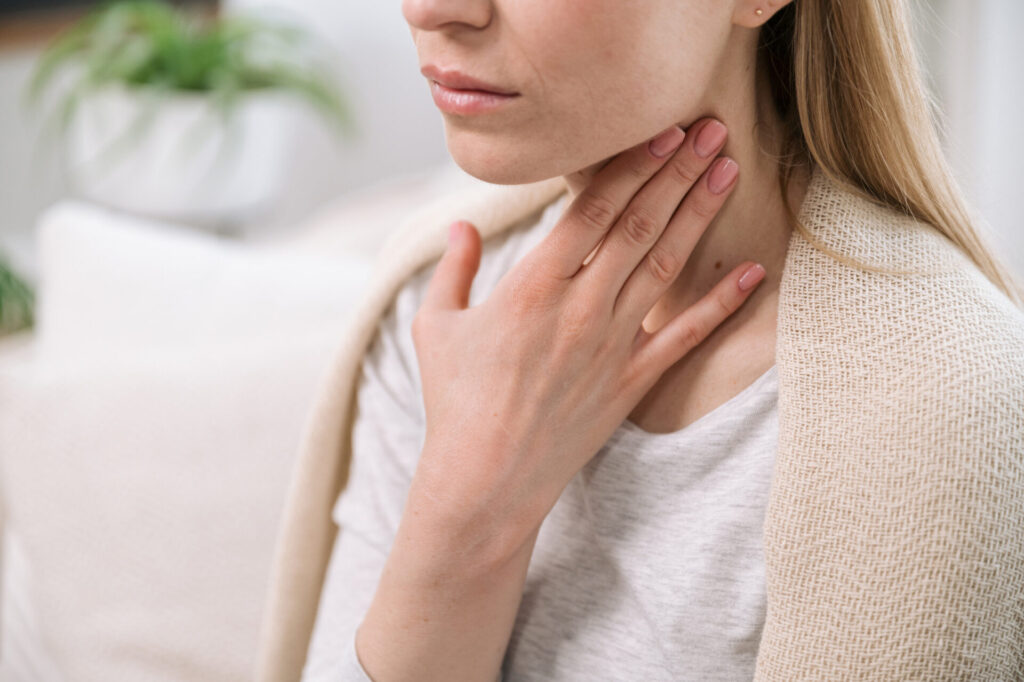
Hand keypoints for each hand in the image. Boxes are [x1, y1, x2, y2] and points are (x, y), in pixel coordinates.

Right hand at [408, 117, 759, 563]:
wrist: (485, 480)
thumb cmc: (454, 402)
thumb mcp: (435, 327)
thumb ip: (452, 270)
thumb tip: (459, 227)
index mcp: (530, 286)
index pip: (590, 211)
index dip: (629, 166)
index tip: (660, 132)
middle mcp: (578, 307)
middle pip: (636, 225)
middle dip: (675, 172)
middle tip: (709, 130)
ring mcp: (610, 345)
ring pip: (664, 266)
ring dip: (697, 215)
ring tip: (728, 172)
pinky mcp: (630, 383)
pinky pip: (683, 336)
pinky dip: (720, 304)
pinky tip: (751, 272)